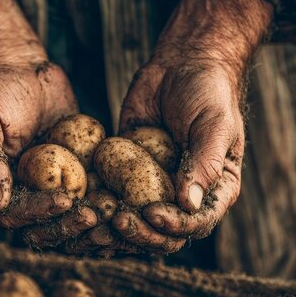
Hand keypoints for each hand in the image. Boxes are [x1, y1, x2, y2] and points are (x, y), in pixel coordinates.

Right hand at [0, 0, 96, 237]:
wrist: (21, 68)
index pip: (11, 216)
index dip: (37, 213)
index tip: (63, 200)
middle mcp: (11, 197)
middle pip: (39, 227)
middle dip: (67, 226)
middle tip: (93, 215)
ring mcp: (39, 190)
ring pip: (63, 220)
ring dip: (85, 223)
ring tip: (109, 213)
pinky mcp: (65, 179)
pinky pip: (82, 199)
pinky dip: (99, 204)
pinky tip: (119, 200)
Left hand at [114, 0, 272, 252]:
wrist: (182, 63)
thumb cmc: (209, 93)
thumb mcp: (215, 126)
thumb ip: (205, 164)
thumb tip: (188, 204)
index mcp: (214, 190)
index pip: (195, 223)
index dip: (174, 226)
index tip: (151, 214)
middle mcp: (183, 195)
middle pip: (162, 232)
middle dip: (139, 233)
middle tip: (116, 221)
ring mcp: (154, 186)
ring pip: (134, 220)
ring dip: (114, 229)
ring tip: (93, 222)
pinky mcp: (127, 173)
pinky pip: (112, 194)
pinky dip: (97, 203)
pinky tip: (80, 203)